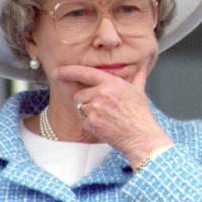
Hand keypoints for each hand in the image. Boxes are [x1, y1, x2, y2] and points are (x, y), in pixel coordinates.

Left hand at [52, 63, 172, 162]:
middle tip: (102, 109)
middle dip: (86, 101)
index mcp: (111, 83)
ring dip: (88, 112)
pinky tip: (104, 125)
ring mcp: (95, 108)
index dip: (68, 71)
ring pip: (80, 107)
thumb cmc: (140, 115)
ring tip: (105, 117)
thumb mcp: (139, 91)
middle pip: (79, 94)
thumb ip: (137, 75)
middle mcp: (101, 93)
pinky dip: (91, 124)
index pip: (84, 73)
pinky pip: (83, 120)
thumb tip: (143, 65)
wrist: (141, 136)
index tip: (57, 72)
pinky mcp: (91, 122)